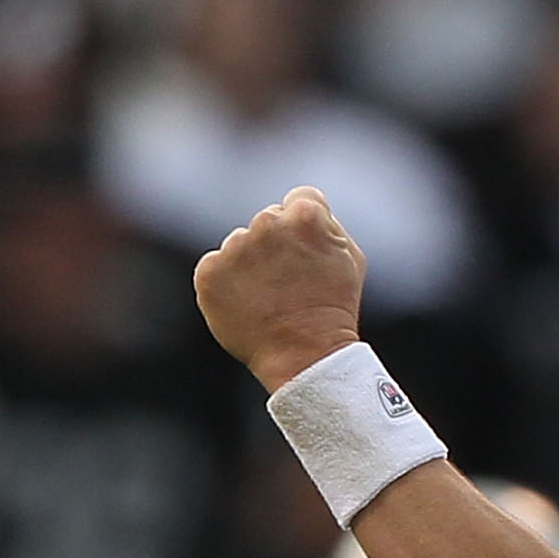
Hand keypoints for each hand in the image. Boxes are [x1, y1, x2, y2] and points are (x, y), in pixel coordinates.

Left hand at [193, 186, 366, 392]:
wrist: (306, 357)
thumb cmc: (335, 308)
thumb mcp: (350, 257)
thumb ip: (325, 221)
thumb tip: (300, 206)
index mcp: (305, 215)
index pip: (299, 200)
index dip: (306, 228)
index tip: (309, 254)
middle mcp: (266, 223)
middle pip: (268, 221)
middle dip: (277, 245)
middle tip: (291, 283)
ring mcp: (234, 247)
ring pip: (240, 245)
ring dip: (251, 265)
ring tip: (271, 299)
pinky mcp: (209, 272)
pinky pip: (217, 267)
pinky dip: (228, 284)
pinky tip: (249, 305)